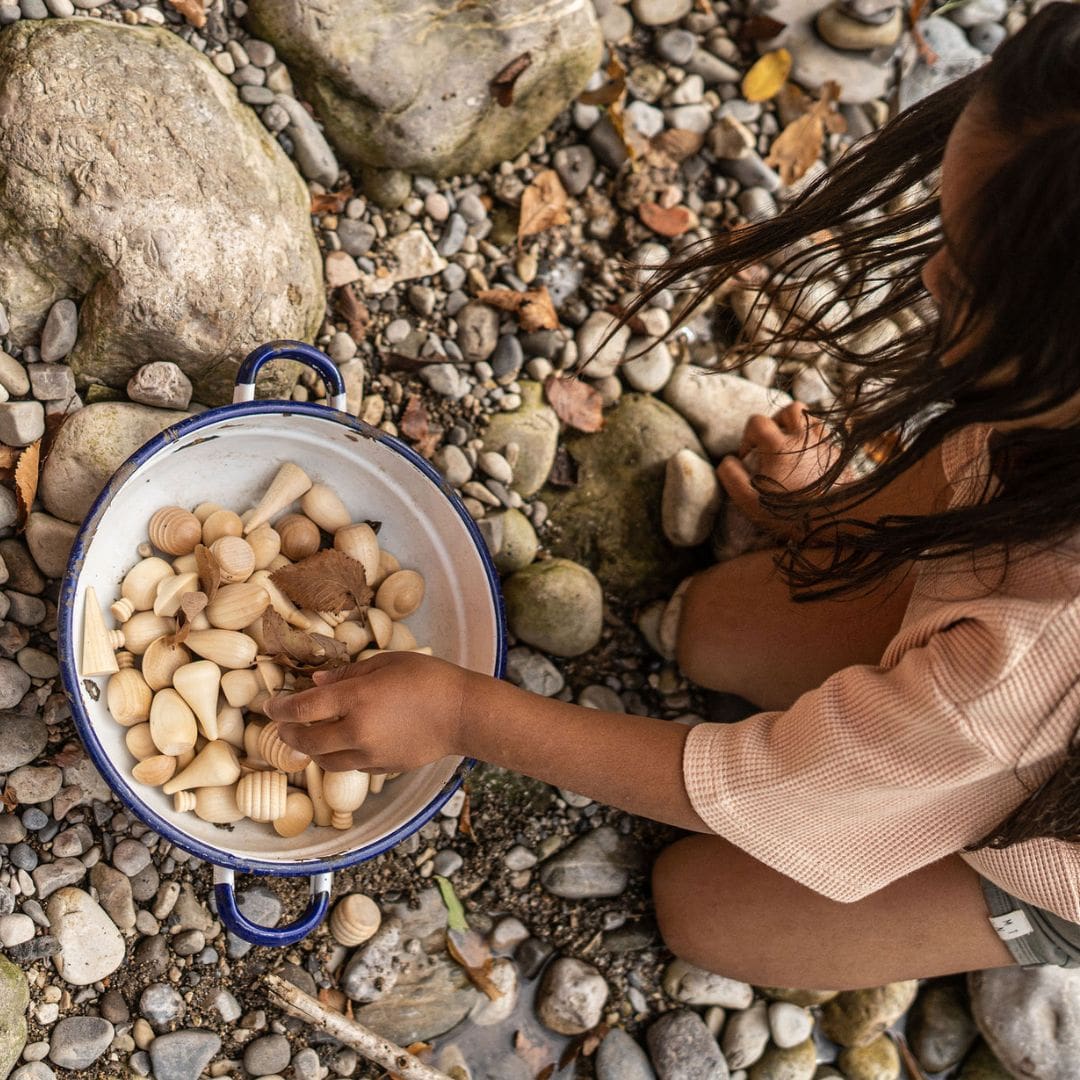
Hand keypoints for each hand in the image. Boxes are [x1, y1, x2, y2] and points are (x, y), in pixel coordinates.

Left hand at [265, 651, 473, 772]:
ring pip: (326, 760)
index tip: (270, 706)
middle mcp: (357, 731)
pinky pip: (352, 765)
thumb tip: (316, 683)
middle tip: (282, 725)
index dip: (280, 708)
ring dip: (312, 749)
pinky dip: (341, 756)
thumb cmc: (428, 678)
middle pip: (307, 740)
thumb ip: (348, 674)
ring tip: (308, 737)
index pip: (303, 708)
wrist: (463, 714)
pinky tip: (345, 743)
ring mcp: (371, 754)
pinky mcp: (384, 768)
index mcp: (356, 699)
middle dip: (289, 732)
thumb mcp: (386, 663)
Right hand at [715, 402, 839, 535]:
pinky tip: (810, 459)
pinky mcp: (839, 455)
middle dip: (778, 421)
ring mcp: (824, 444)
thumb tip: (728, 460)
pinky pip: (827, 437)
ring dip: (799, 426)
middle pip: (791, 409)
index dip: (748, 436)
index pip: (757, 421)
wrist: (833, 518)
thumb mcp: (748, 499)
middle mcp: (803, 438)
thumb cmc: (788, 511)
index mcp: (778, 445)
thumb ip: (731, 476)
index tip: (748, 456)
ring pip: (812, 418)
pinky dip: (816, 441)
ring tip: (792, 445)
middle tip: (772, 441)